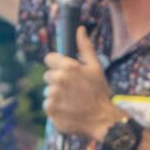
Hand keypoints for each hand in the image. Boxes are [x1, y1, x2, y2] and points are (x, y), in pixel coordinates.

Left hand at [43, 27, 119, 141]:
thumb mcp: (95, 67)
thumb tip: (79, 29)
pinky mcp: (50, 110)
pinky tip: (68, 110)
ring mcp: (53, 96)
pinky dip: (56, 109)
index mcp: (68, 67)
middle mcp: (58, 80)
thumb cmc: (99, 92)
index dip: (57, 65)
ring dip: (57, 96)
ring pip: (48, 92)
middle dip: (58, 82)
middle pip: (48, 76)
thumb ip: (85, 47)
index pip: (49, 59)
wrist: (102, 119)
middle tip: (73, 90)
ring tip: (72, 101)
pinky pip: (48, 106)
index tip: (66, 73)